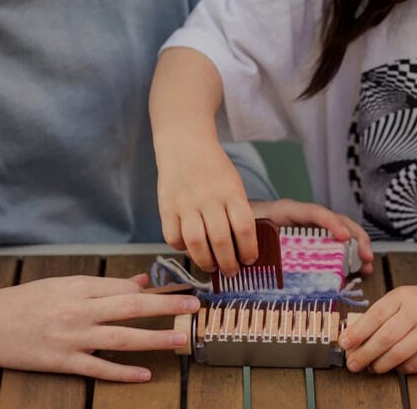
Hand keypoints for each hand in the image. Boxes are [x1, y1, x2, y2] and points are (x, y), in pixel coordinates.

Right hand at [0, 274, 199, 382]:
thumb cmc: (24, 301)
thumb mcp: (62, 284)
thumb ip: (101, 284)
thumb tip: (139, 281)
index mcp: (79, 288)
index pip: (125, 288)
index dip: (156, 291)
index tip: (183, 291)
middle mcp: (78, 310)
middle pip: (130, 307)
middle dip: (165, 307)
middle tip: (195, 307)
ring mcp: (71, 338)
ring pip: (121, 338)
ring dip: (153, 338)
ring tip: (180, 339)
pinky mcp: (62, 362)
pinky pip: (98, 368)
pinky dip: (122, 372)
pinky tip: (144, 374)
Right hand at [157, 137, 256, 275]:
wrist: (185, 145)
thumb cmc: (214, 170)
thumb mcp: (234, 184)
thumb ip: (237, 211)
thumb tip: (242, 247)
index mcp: (231, 192)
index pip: (244, 228)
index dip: (249, 250)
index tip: (250, 260)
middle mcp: (208, 198)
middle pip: (221, 240)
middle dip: (229, 263)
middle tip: (232, 271)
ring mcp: (185, 203)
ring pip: (196, 243)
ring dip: (206, 262)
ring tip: (212, 267)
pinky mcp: (166, 207)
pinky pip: (173, 237)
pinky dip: (182, 248)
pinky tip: (190, 248)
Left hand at [250, 199, 373, 273]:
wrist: (234, 218)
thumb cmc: (241, 223)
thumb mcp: (245, 229)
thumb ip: (249, 241)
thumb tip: (251, 261)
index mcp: (286, 211)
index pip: (314, 212)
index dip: (331, 223)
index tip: (344, 238)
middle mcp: (301, 218)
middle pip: (336, 222)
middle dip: (356, 238)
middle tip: (367, 258)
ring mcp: (307, 229)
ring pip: (339, 234)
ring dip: (356, 249)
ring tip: (366, 267)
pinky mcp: (309, 241)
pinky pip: (332, 246)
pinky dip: (345, 258)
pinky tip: (354, 272)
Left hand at [339, 283, 416, 373]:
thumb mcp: (404, 298)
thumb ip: (381, 313)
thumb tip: (354, 336)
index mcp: (403, 296)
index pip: (375, 315)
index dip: (357, 332)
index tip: (344, 344)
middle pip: (385, 338)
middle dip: (364, 354)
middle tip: (352, 364)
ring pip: (398, 354)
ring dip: (380, 364)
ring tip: (371, 367)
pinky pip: (413, 364)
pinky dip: (399, 368)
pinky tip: (393, 366)